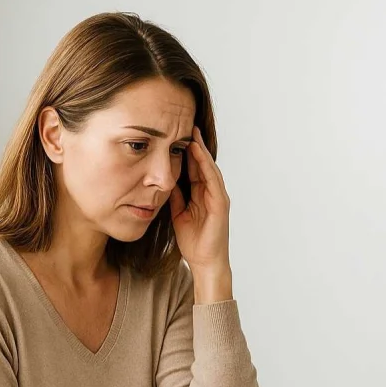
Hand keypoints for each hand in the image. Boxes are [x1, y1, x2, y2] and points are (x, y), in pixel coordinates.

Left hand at [169, 126, 231, 290]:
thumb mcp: (177, 214)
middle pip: (202, 163)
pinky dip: (205, 165)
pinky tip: (198, 152)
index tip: (174, 134)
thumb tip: (164, 180)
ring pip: (209, 167)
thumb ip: (174, 196)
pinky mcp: (220, 203)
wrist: (205, 263)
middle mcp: (212, 193)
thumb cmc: (193, 242)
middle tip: (184, 123)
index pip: (193, 168)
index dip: (184, 151)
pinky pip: (213, 179)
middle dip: (194, 144)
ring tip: (191, 132)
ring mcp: (218, 197)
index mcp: (201, 195)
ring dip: (201, 149)